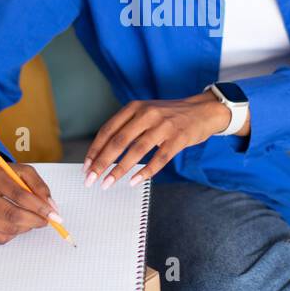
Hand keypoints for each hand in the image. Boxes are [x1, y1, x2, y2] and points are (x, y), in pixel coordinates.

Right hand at [0, 142, 60, 244]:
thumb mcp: (20, 171)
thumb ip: (38, 186)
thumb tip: (51, 207)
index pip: (20, 195)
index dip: (40, 207)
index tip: (54, 214)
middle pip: (12, 215)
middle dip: (35, 220)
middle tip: (46, 221)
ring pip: (7, 229)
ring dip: (26, 227)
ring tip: (31, 219)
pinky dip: (14, 234)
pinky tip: (16, 223)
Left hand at [82, 92, 238, 187]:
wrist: (203, 110)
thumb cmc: (170, 115)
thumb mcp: (146, 112)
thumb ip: (127, 126)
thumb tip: (103, 153)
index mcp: (135, 107)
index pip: (108, 130)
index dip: (95, 149)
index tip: (87, 166)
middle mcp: (147, 114)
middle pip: (118, 141)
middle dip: (102, 163)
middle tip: (91, 179)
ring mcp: (163, 126)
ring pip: (136, 151)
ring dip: (119, 170)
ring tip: (108, 183)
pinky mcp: (178, 138)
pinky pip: (159, 158)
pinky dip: (145, 172)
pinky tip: (134, 181)